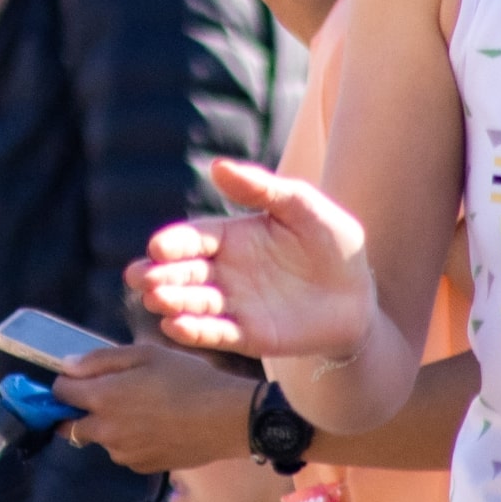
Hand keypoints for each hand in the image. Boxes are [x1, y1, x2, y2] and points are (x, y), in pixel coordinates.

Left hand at [57, 344, 249, 472]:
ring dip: (108, 425)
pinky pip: (123, 451)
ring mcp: (123, 453)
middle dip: (79, 410)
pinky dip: (129, 440)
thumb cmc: (188, 378)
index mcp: (102, 397)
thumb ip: (100, 360)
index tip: (75, 378)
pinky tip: (156, 425)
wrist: (225, 418)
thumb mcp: (145, 354)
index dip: (65, 383)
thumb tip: (66, 366)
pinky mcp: (141, 466)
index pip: (60, 392)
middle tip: (106, 395)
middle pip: (72, 424)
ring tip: (143, 408)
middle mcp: (106, 430)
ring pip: (100, 439)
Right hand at [133, 160, 374, 357]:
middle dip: (160, 275)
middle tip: (140, 278)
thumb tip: (217, 166)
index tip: (158, 247)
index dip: (174, 243)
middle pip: (184, 272)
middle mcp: (225, 271)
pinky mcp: (249, 335)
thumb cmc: (333, 242)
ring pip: (195, 303)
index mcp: (231, 237)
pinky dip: (196, 331)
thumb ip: (262, 188)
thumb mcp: (302, 206)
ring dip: (173, 303)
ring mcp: (235, 304)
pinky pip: (218, 333)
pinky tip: (177, 327)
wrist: (360, 294)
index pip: (194, 238)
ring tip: (157, 301)